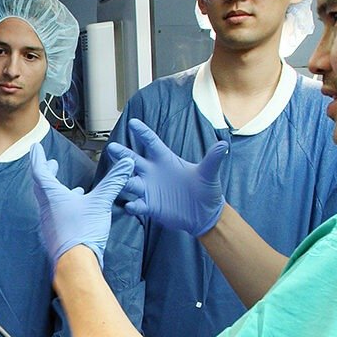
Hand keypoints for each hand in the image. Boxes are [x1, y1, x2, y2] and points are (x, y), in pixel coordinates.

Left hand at [30, 144, 133, 267]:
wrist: (76, 264)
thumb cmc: (83, 234)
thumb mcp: (101, 202)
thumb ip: (113, 182)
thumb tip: (126, 164)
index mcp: (52, 197)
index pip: (39, 172)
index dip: (38, 158)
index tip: (35, 148)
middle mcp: (46, 209)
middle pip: (41, 186)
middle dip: (46, 172)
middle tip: (50, 165)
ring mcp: (48, 224)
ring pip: (48, 202)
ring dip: (56, 191)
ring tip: (70, 189)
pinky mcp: (55, 236)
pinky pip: (55, 216)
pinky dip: (63, 208)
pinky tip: (76, 212)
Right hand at [113, 118, 227, 237]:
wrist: (204, 214)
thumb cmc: (206, 190)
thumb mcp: (209, 173)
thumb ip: (213, 158)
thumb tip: (223, 144)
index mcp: (166, 160)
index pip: (152, 142)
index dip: (143, 133)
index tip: (133, 122)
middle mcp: (153, 173)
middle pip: (133, 160)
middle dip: (122, 154)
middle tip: (112, 148)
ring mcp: (149, 189)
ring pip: (130, 181)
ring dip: (122, 179)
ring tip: (117, 177)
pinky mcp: (150, 206)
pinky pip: (137, 204)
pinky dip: (133, 205)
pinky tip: (130, 205)